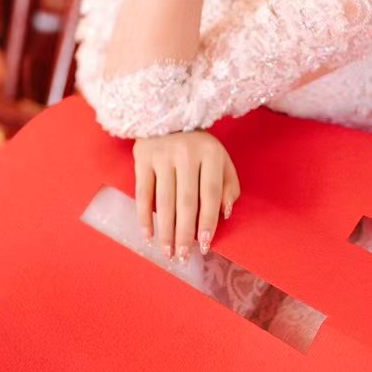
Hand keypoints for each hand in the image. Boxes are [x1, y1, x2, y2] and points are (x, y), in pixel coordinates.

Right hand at [133, 131, 240, 262]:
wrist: (166, 114)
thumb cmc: (198, 145)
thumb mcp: (221, 158)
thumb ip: (229, 185)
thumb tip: (224, 214)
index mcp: (211, 154)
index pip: (210, 194)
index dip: (208, 222)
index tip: (204, 245)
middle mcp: (187, 155)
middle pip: (186, 202)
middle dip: (184, 233)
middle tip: (183, 257)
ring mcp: (162, 156)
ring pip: (164, 201)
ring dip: (165, 230)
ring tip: (167, 252)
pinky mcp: (142, 159)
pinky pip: (143, 193)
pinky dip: (144, 216)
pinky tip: (148, 234)